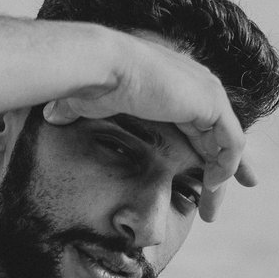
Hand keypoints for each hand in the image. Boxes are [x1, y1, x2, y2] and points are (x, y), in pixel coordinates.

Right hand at [43, 32, 251, 221]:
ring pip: (229, 147)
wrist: (99, 64)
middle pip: (221, 138)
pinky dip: (226, 168)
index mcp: (175, 88)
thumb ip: (74, 111)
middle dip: (227, 172)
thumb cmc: (91, 81)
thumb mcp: (87, 103)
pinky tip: (211, 188)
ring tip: (211, 213)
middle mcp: (197, 87)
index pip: (203, 125)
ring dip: (223, 181)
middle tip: (218, 204)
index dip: (209, 153)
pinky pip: (231, 145)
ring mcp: (207, 93)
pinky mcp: (211, 103)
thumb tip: (47, 117)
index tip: (210, 180)